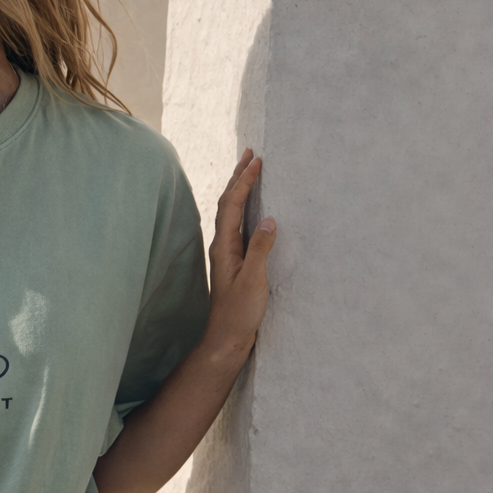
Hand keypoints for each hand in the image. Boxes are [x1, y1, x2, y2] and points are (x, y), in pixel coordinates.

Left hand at [202, 149, 276, 360]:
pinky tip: (254, 209)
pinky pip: (240, 226)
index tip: (256, 161)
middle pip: (228, 204)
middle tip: (250, 154)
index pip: (232, 206)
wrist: (226, 339)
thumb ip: (261, 250)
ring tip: (250, 171)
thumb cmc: (238, 314)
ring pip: (232, 214)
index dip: (243, 182)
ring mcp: (228, 254)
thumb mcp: (254, 281)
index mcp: (224, 247)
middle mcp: (223, 246)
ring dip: (241, 190)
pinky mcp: (236, 263)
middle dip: (239, 178)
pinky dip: (246, 209)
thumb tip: (270, 220)